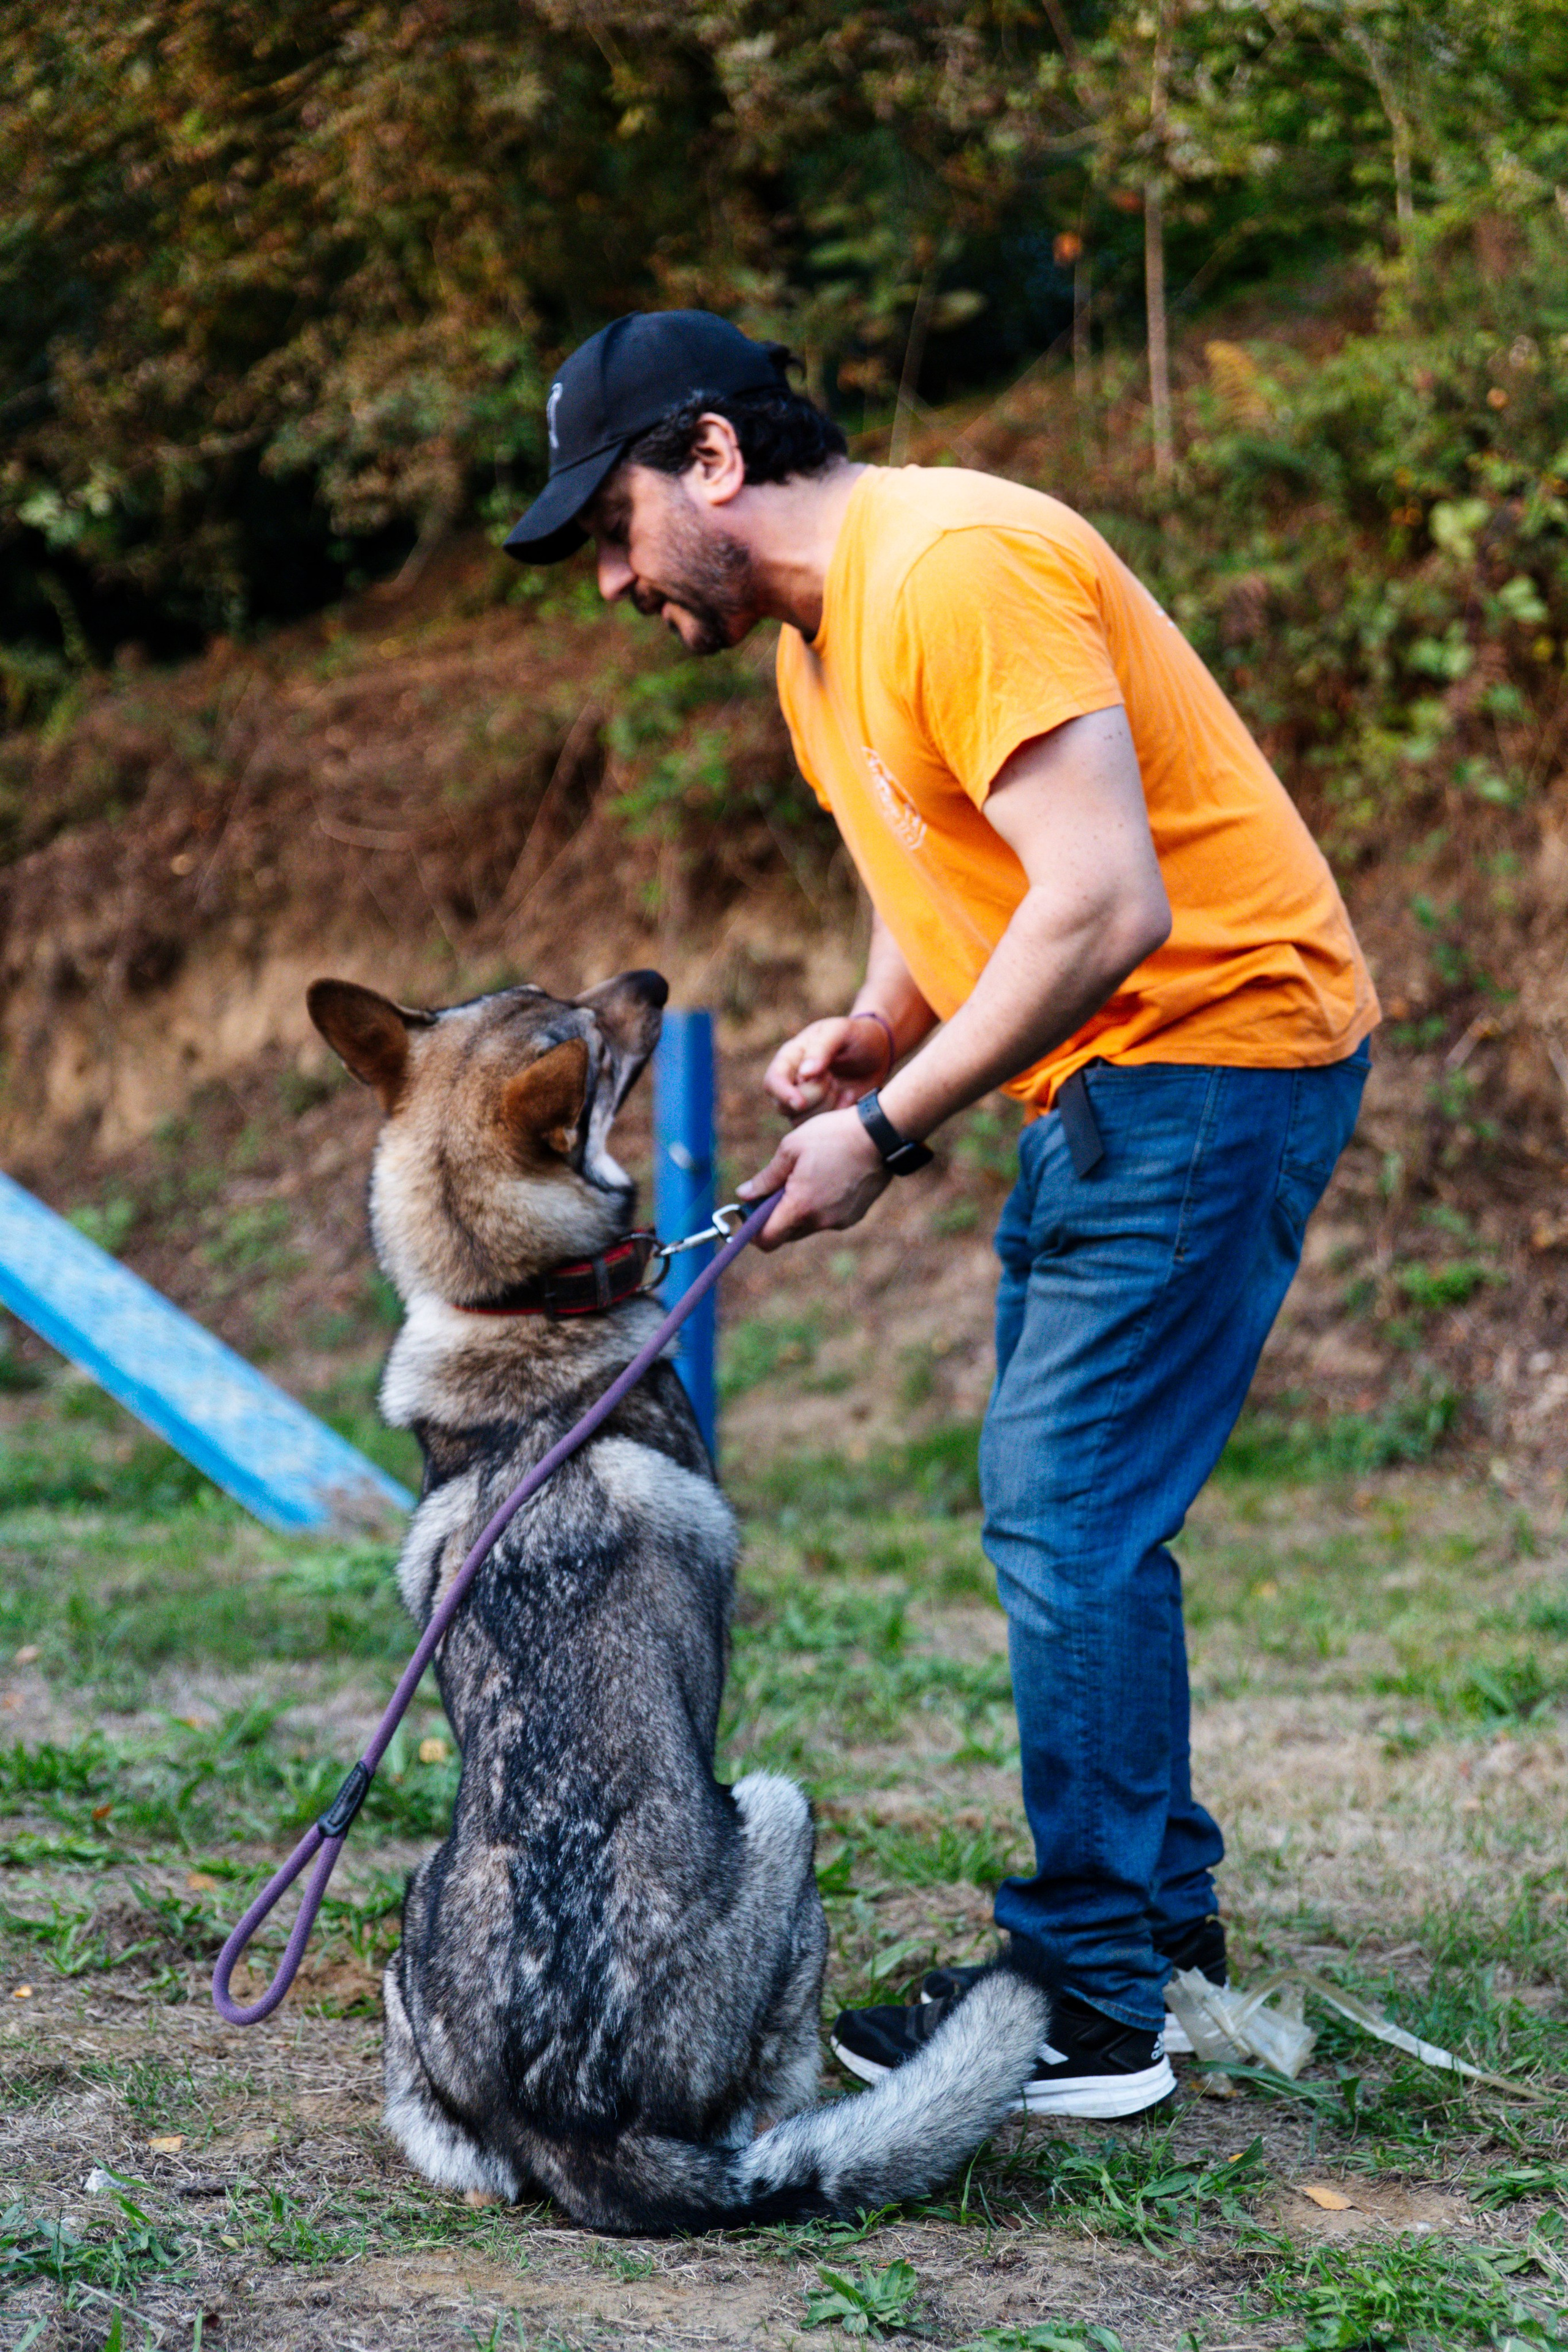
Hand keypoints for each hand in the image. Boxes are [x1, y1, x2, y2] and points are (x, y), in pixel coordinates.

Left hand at [738, 1106, 890, 1248]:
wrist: (881, 1135)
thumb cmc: (832, 1136)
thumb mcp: (790, 1149)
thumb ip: (766, 1178)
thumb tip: (744, 1195)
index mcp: (801, 1206)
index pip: (767, 1239)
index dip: (753, 1230)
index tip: (750, 1212)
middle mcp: (821, 1221)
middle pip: (786, 1234)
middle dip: (775, 1217)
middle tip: (777, 1187)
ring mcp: (840, 1221)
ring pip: (807, 1225)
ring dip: (799, 1210)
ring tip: (807, 1177)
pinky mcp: (854, 1216)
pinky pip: (827, 1219)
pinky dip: (820, 1206)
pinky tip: (828, 1180)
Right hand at [763, 1015, 889, 1116]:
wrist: (878, 1053)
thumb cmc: (857, 1036)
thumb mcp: (841, 1031)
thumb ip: (822, 1048)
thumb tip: (804, 1073)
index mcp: (791, 1058)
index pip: (773, 1081)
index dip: (783, 1094)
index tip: (800, 1102)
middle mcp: (792, 1081)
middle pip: (785, 1106)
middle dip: (815, 1096)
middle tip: (833, 1078)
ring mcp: (805, 1100)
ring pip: (801, 1120)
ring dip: (826, 1106)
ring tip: (840, 1087)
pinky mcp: (820, 1114)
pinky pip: (819, 1129)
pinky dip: (836, 1115)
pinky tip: (848, 1097)